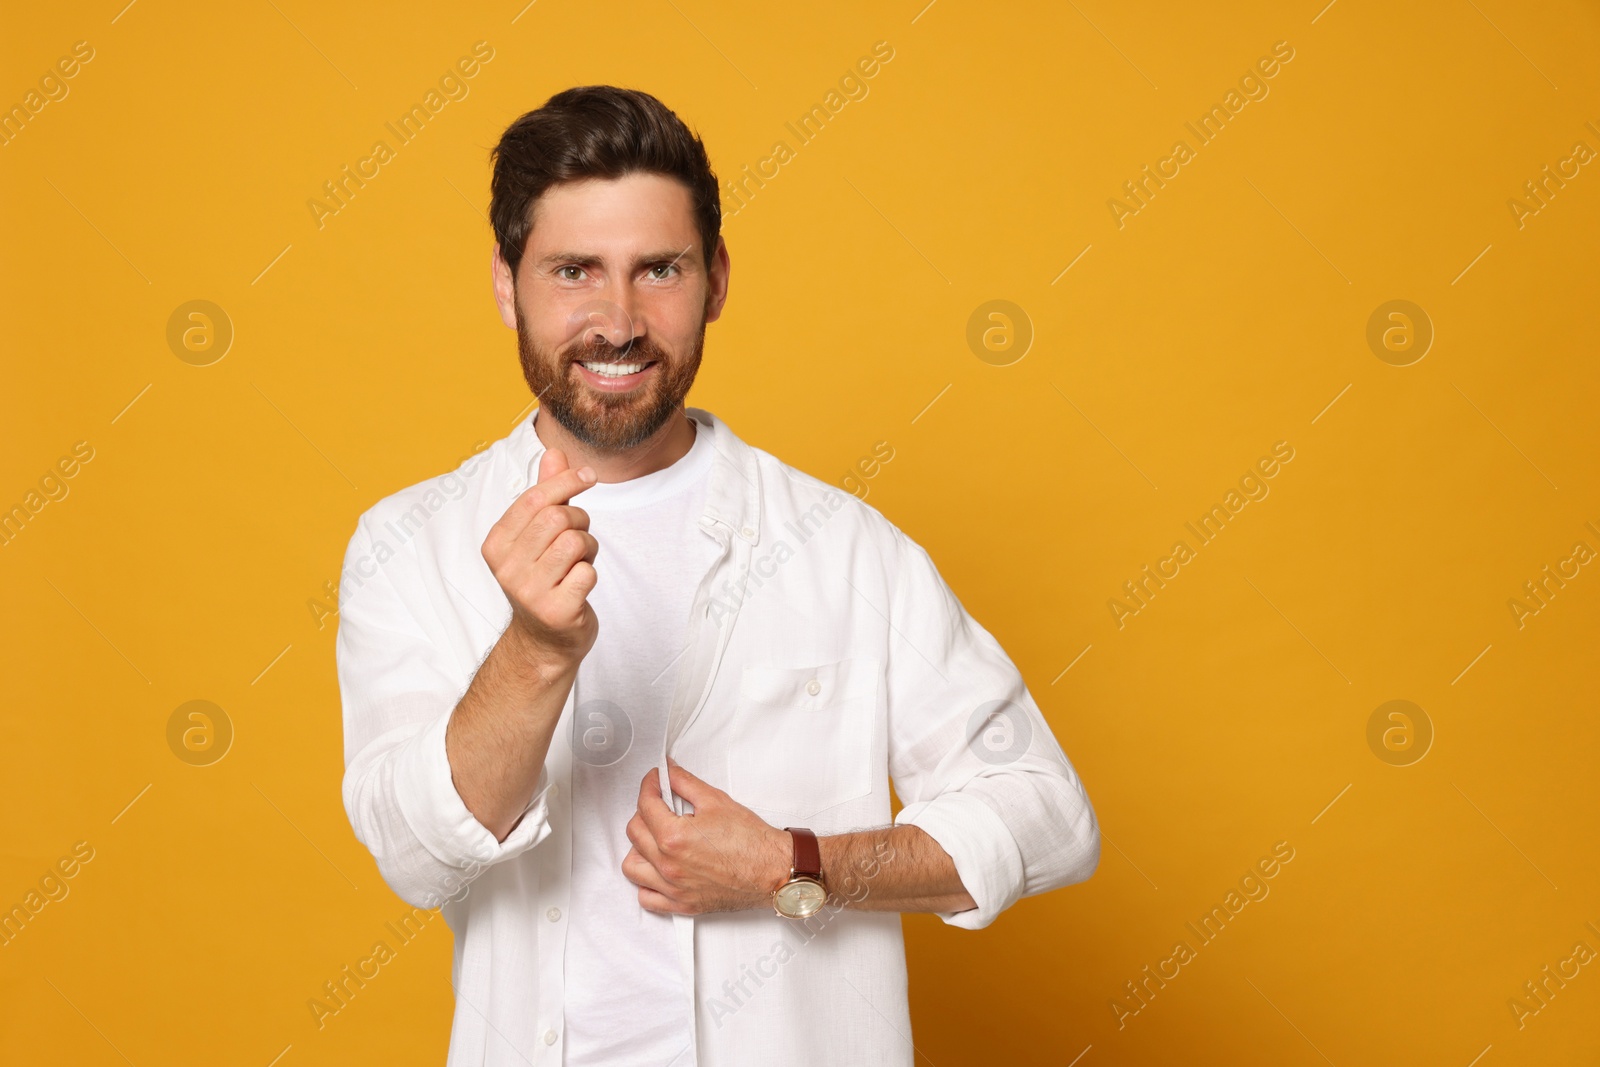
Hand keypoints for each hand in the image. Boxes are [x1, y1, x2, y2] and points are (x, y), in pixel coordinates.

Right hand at [480, 446, 599, 671]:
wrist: (544, 641)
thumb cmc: (544, 580)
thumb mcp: (538, 535)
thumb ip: (546, 493)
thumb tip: (554, 452)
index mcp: (496, 544)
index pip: (535, 498)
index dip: (567, 481)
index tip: (588, 476)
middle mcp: (507, 568)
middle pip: (558, 518)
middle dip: (580, 520)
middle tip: (579, 536)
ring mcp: (529, 592)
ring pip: (575, 542)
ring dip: (588, 548)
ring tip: (578, 562)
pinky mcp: (556, 611)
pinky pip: (587, 572)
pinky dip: (590, 573)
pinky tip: (578, 586)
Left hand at [622, 759, 792, 915]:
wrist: (773, 870)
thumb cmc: (751, 841)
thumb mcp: (716, 800)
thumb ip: (685, 782)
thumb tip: (668, 772)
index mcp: (674, 837)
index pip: (645, 805)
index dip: (649, 785)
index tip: (654, 780)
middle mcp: (669, 865)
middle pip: (634, 832)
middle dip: (644, 811)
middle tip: (660, 803)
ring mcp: (673, 888)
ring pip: (632, 866)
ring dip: (639, 848)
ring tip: (655, 837)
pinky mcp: (682, 904)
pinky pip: (646, 897)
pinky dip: (646, 883)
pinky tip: (657, 870)